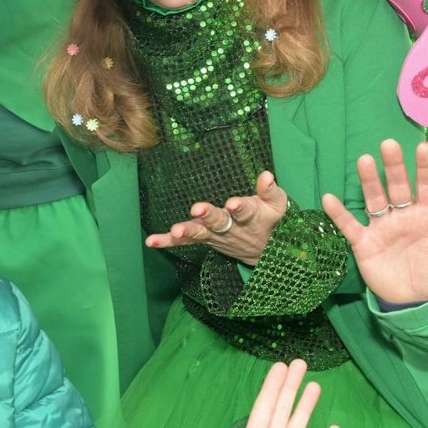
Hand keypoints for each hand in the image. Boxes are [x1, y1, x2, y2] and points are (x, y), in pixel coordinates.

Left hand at [147, 172, 288, 265]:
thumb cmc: (270, 219)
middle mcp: (231, 228)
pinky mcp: (204, 239)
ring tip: (175, 230)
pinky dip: (167, 242)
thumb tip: (266, 174)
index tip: (232, 203)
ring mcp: (216, 236)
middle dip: (209, 217)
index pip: (245, 211)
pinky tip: (151, 241)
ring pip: (200, 234)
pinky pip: (185, 242)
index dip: (239, 207)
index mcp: (251, 216)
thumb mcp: (276, 205)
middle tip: (198, 210)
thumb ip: (270, 190)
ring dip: (187, 231)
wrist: (266, 252)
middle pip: (219, 222)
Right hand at [325, 139, 427, 304]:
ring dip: (369, 181)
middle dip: (394, 166)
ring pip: (375, 199)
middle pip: (398, 186)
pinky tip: (329, 199)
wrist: (419, 303)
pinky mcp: (365, 243)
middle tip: (389, 144)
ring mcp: (383, 227)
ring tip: (365, 160)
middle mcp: (404, 215)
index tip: (424, 147)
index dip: (426, 168)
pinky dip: (339, 214)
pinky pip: (350, 226)